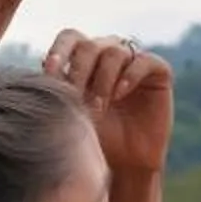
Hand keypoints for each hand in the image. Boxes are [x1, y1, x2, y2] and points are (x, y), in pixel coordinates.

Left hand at [42, 29, 173, 180]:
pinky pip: (145, 61)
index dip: (60, 49)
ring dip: (102, 79)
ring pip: (115, 51)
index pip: (71, 38)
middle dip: (79, 70)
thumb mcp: (69, 110)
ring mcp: (134, 62)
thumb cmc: (94, 137)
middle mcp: (109, 55)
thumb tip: (41, 60)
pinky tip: (120, 94)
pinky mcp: (159, 73)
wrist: (124, 163)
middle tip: (76, 99)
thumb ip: (59, 84)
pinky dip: (130, 75)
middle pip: (90, 44)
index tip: (50, 71)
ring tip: (99, 106)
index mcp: (85, 58)